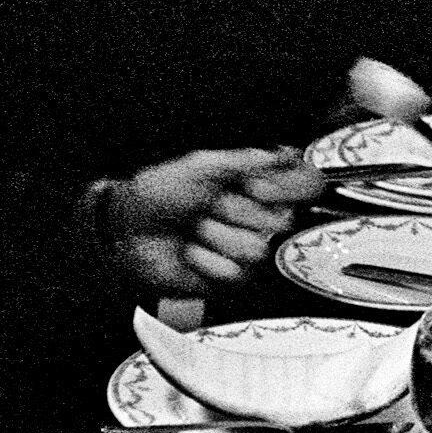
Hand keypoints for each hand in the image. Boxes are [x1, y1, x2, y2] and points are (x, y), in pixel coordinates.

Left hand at [95, 148, 327, 293]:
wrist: (126, 232)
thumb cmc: (158, 193)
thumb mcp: (201, 165)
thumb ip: (245, 160)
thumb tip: (282, 153)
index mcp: (256, 185)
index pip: (305, 187)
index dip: (287, 190)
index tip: (255, 187)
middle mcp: (257, 217)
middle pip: (281, 222)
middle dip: (236, 212)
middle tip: (208, 207)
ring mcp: (245, 250)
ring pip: (257, 250)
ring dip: (215, 237)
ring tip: (194, 231)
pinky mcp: (230, 279)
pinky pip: (235, 273)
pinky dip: (205, 261)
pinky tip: (189, 254)